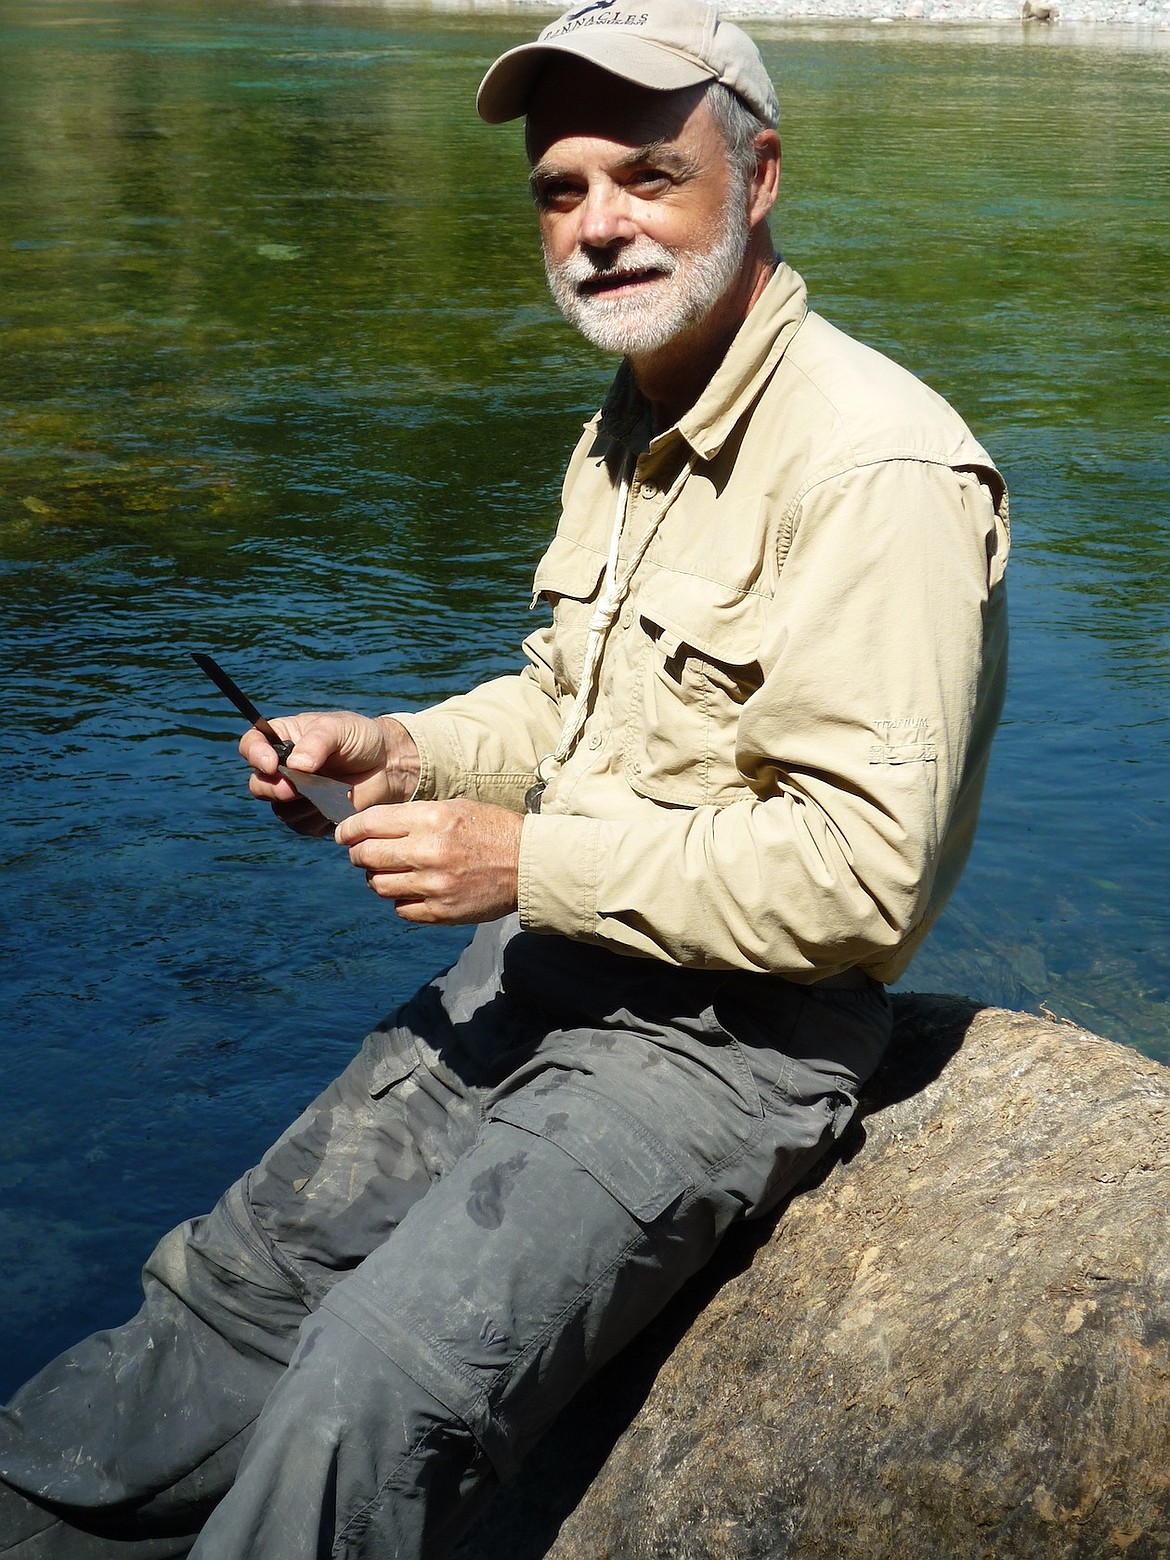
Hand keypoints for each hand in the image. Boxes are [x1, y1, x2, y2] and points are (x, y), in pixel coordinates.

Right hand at [241, 712, 420, 836]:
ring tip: (332, 789)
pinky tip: (338, 804)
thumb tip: (296, 765)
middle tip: (296, 787)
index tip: (271, 764)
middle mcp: (282, 769)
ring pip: (281, 810)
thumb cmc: (361, 737)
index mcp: (282, 740)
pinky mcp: (311, 817)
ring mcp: (295, 796)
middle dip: (275, 789)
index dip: (255, 755)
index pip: (251, 745)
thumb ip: (317, 742)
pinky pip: (303, 826)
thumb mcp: (339, 728)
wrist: (388, 764)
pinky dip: (319, 818)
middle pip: (258, 785)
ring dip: (304, 804)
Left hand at [335, 800, 522, 923]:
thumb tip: (372, 829)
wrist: (528, 864)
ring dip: (377, 878)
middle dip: (358, 854)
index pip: (369, 823)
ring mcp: (433, 886)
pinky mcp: (441, 912)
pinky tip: (411, 890)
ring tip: (388, 873)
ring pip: (379, 886)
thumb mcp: (454, 808)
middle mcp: (428, 852)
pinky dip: (400, 900)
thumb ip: (413, 817)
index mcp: (430, 819)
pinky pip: (401, 909)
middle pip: (367, 856)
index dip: (349, 830)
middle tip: (361, 854)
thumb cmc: (491, 830)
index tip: (344, 834)